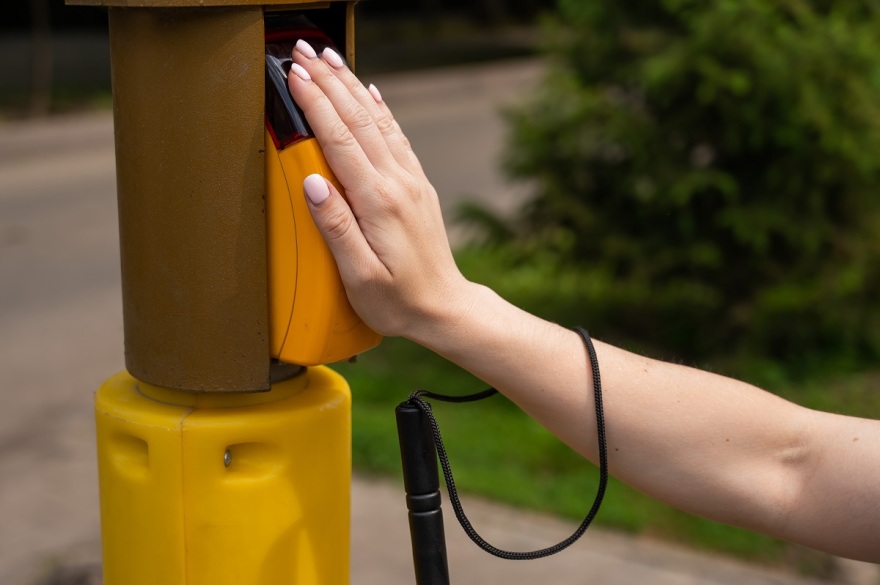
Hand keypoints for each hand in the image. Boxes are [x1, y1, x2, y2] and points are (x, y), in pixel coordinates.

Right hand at [287, 41, 473, 337]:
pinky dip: (380, 109)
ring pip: (378, 121)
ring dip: (352, 87)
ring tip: (331, 60)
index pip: (341, 141)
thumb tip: (312, 184)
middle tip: (304, 53)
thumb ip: (335, 228)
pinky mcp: (417, 186)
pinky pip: (396, 136)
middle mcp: (398, 183)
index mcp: (378, 203)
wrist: (446, 307)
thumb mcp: (360, 276)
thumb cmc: (399, 299)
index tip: (296, 76)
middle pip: (359, 120)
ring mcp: (411, 181)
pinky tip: (370, 93)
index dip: (316, 105)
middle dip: (329, 82)